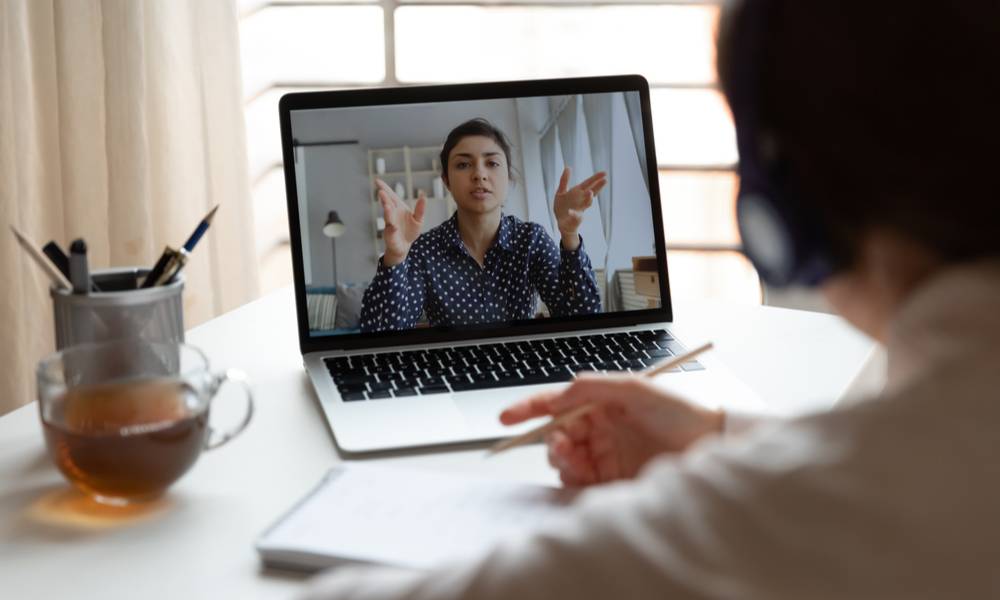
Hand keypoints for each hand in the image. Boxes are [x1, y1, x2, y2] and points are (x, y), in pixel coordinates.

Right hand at [376, 179, 425, 265]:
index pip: (390, 196)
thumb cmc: (410, 230)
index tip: (377, 181)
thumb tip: (423, 196)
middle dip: (385, 199)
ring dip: (387, 212)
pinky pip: (391, 232)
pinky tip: (393, 227)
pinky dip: (392, 229)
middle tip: (381, 192)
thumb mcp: (418, 219)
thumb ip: (420, 209)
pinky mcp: (391, 236)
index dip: (384, 188)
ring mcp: (390, 225)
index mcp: (397, 208)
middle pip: (388, 205)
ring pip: (388, 218)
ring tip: (387, 206)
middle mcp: (391, 215)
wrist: (404, 246)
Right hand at [500, 374, 723, 486]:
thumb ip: (593, 386)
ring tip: (578, 462)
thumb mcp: (635, 389)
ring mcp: (604, 456)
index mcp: (600, 404)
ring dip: (562, 462)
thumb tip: (560, 392)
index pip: (555, 404)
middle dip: (551, 441)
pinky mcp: (611, 482)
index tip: (507, 418)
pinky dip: (575, 481)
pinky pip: (579, 484)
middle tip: (562, 446)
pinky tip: (586, 477)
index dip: (528, 410)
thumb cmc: (680, 414)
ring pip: (563, 462)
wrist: (710, 447)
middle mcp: (598, 430)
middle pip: (555, 436)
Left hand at [552, 168, 606, 245]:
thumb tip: (568, 167)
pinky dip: (574, 214)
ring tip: (590, 193)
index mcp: (578, 193)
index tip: (604, 173)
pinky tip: (571, 211)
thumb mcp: (561, 191)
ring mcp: (579, 209)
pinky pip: (575, 216)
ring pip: (586, 204)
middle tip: (605, 180)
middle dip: (598, 187)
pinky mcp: (575, 218)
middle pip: (591, 192)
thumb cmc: (562, 207)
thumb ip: (564, 180)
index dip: (596, 178)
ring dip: (589, 199)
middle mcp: (581, 200)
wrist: (561, 223)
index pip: (588, 184)